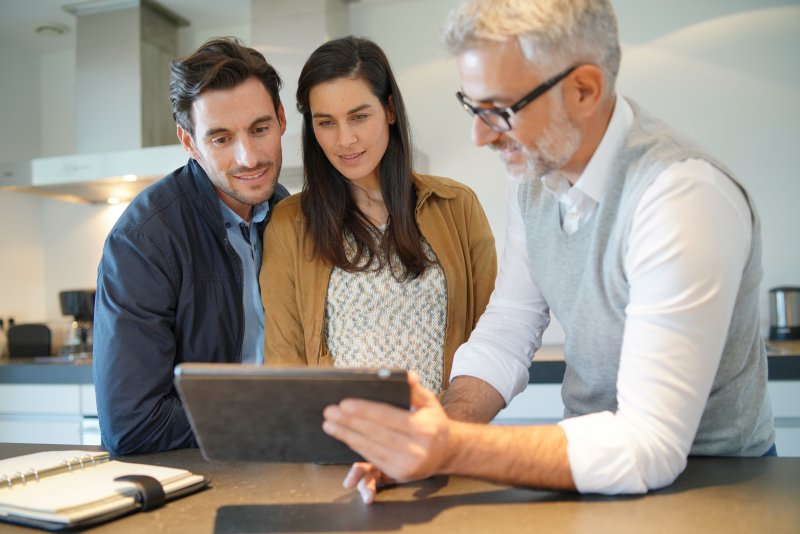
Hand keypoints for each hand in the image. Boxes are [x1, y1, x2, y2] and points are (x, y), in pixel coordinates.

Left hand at [322, 371, 453, 498]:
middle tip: (329, 412)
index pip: (388, 417)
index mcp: (424, 429)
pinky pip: (372, 458)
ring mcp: (407, 464)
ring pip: (370, 448)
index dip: (364, 410)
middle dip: (349, 422)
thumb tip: (405, 375)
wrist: (447, 453)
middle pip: (375, 433)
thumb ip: (415, 389)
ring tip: (330, 424)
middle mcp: (416, 449)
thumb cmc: (434, 423)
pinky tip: (344, 436)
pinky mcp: (399, 473)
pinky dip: (356, 446)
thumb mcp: (430, 403)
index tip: (344, 403)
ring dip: (347, 435)